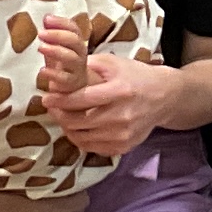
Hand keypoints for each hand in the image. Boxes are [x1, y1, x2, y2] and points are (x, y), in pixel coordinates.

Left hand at [39, 23, 168, 157]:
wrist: (164, 97)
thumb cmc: (136, 76)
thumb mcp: (115, 63)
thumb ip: (89, 65)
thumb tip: (62, 69)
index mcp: (119, 91)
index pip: (82, 99)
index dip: (60, 100)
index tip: (47, 98)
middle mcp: (122, 115)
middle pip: (79, 122)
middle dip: (60, 115)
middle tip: (53, 108)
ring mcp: (124, 134)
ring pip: (83, 138)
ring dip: (68, 129)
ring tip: (63, 118)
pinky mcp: (125, 146)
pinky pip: (94, 148)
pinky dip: (81, 140)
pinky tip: (78, 129)